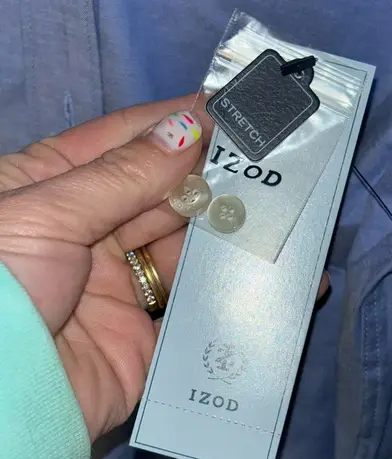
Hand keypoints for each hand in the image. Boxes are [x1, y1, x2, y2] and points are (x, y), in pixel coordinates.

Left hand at [0, 95, 329, 441]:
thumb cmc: (1, 288)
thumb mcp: (46, 216)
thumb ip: (121, 176)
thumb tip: (189, 129)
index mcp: (56, 188)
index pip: (124, 141)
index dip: (174, 124)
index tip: (228, 109)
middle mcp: (92, 231)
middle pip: (164, 195)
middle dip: (213, 180)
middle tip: (272, 166)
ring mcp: (123, 285)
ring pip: (187, 249)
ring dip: (229, 237)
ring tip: (282, 219)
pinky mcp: (147, 335)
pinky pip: (197, 308)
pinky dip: (234, 296)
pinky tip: (272, 281)